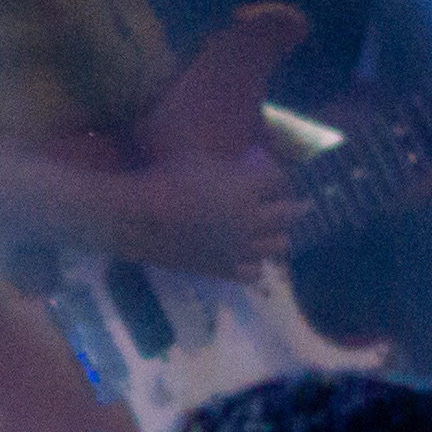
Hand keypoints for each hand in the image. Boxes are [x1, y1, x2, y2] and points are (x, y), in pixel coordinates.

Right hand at [104, 146, 300, 276]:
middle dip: (295, 206)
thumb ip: (228, 165)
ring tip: (271, 232)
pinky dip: (255, 264)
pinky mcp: (225, 268)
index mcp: (248, 187)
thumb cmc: (164, 180)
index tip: (277, 177)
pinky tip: (246, 256)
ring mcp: (241, 247)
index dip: (282, 177)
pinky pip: (255, 273)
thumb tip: (245, 166)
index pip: (282, 180)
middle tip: (294, 204)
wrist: (136, 218)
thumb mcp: (197, 158)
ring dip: (278, 235)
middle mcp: (253, 218)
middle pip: (291, 213)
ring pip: (280, 245)